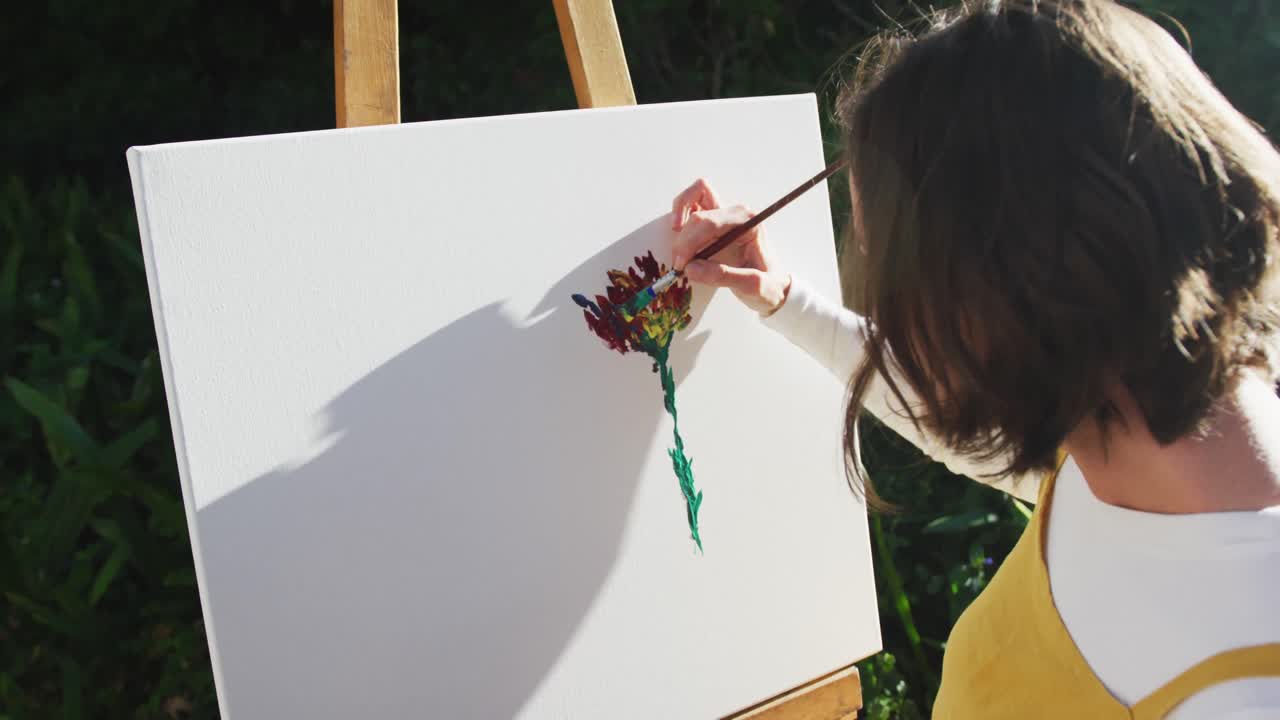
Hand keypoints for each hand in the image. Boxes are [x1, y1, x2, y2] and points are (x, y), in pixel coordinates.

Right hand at [670, 179, 791, 314]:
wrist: (773, 285)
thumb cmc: (768, 283)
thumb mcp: (752, 285)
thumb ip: (723, 276)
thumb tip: (690, 269)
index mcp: (748, 222)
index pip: (711, 223)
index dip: (691, 242)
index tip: (683, 265)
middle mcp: (736, 214)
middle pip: (698, 213)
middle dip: (684, 240)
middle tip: (681, 265)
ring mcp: (724, 215)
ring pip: (693, 198)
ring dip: (680, 220)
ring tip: (681, 248)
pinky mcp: (715, 222)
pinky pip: (693, 205)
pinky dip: (681, 216)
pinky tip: (683, 239)